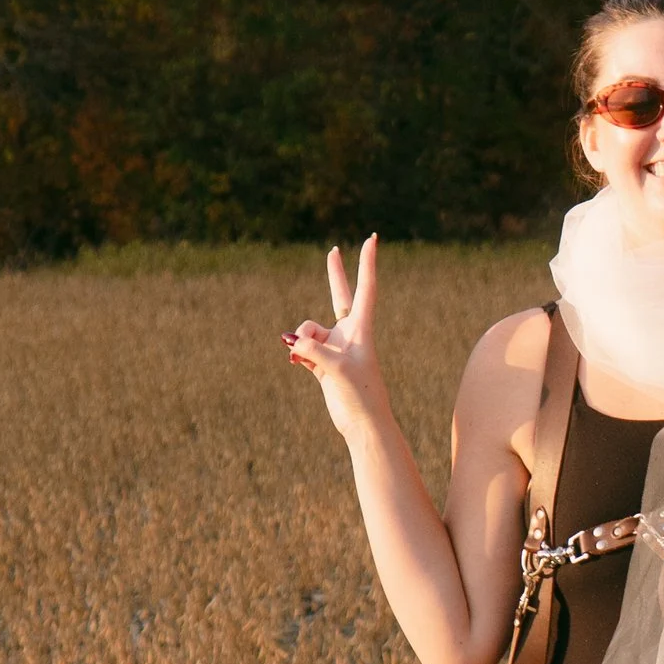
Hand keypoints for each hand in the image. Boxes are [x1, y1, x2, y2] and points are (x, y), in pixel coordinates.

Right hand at [282, 236, 386, 440]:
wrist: (362, 424)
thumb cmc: (359, 395)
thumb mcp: (335, 368)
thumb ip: (312, 349)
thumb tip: (291, 342)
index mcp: (361, 329)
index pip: (365, 288)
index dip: (366, 263)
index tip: (371, 239)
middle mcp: (349, 334)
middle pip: (339, 296)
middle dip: (335, 275)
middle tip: (334, 250)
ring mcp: (335, 347)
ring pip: (307, 330)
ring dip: (301, 340)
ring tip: (305, 359)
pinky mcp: (322, 364)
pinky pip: (302, 349)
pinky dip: (297, 353)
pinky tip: (295, 362)